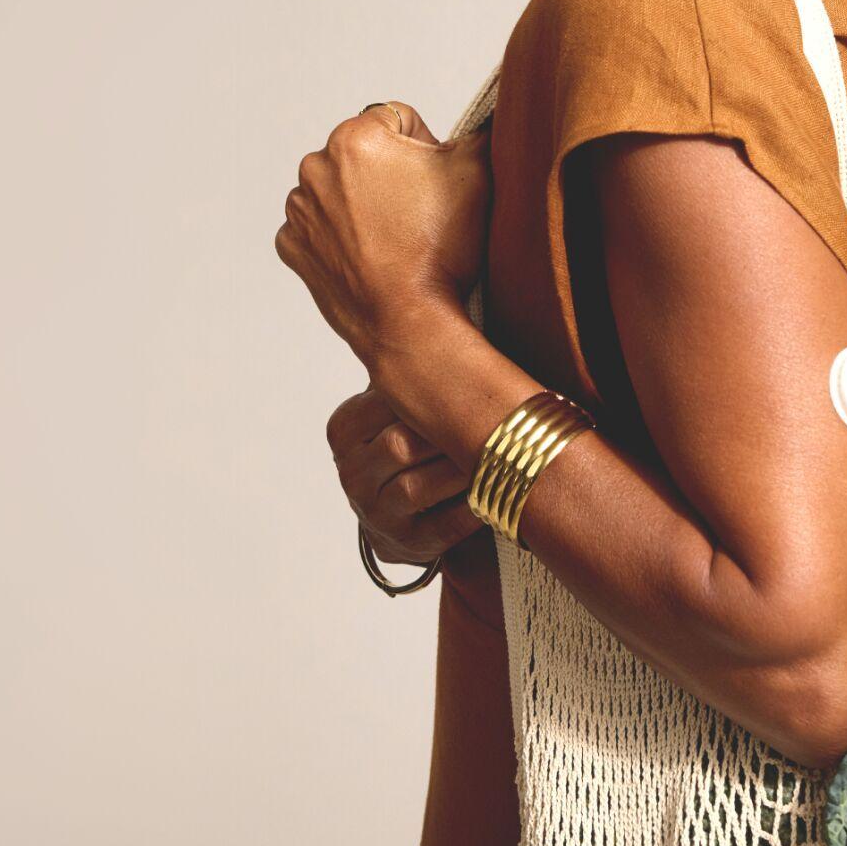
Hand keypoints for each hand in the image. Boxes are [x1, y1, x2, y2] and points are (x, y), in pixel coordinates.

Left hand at [272, 100, 491, 371]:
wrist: (411, 322)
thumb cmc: (441, 249)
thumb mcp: (477, 171)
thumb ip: (479, 130)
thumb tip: (487, 117)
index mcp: (353, 137)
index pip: (398, 120)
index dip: (426, 148)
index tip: (434, 184)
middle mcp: (314, 167)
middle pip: (364, 154)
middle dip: (388, 174)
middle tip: (416, 213)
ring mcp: (299, 211)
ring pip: (339, 190)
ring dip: (361, 203)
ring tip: (394, 237)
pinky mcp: (293, 247)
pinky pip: (319, 228)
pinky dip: (340, 237)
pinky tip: (369, 255)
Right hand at [328, 384, 484, 564]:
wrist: (403, 517)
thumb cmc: (411, 443)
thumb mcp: (397, 407)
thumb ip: (408, 370)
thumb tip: (437, 301)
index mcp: (345, 431)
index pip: (380, 405)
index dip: (423, 395)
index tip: (466, 380)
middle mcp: (352, 474)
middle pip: (400, 445)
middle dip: (447, 433)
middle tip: (494, 416)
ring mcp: (374, 513)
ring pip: (420, 487)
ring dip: (463, 468)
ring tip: (501, 451)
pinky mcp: (405, 544)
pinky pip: (442, 525)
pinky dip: (471, 507)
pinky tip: (497, 491)